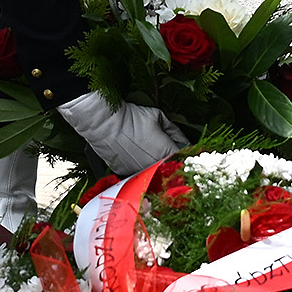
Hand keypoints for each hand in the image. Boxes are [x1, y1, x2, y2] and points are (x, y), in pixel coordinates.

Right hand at [56, 92, 186, 172]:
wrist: (104, 123)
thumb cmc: (131, 118)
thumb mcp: (158, 117)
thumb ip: (175, 130)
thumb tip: (183, 139)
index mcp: (167, 152)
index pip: (184, 158)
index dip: (187, 152)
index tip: (185, 148)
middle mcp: (155, 166)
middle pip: (171, 168)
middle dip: (172, 159)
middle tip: (168, 149)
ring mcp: (140, 172)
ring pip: (155, 173)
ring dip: (157, 166)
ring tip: (149, 152)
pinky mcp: (126, 174)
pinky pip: (139, 174)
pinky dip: (141, 167)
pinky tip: (137, 156)